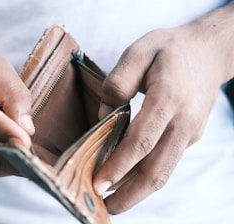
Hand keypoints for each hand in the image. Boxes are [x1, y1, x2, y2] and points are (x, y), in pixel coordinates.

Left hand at [93, 6, 233, 213]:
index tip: (98, 183)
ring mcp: (189, 132)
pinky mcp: (189, 137)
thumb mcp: (139, 51)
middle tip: (103, 208)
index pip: (142, 140)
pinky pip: (165, 161)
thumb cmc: (169, 50)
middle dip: (129, 194)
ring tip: (112, 202)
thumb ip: (118, 82)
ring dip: (137, 191)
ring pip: (163, 171)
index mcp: (168, 98)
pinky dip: (145, 175)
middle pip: (157, 169)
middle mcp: (183, 122)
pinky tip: (126, 179)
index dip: (119, 165)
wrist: (209, 52)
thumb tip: (104, 116)